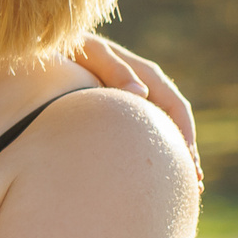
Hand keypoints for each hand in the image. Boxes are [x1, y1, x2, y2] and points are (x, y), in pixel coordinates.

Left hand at [74, 34, 199, 181]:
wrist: (44, 48)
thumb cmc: (67, 48)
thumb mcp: (89, 53)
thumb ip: (112, 70)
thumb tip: (141, 94)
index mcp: (143, 73)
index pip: (174, 106)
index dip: (184, 135)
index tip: (188, 163)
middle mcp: (143, 87)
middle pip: (173, 124)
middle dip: (185, 155)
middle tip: (194, 187)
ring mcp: (130, 100)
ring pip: (158, 132)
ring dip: (170, 159)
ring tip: (180, 189)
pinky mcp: (116, 112)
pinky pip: (138, 134)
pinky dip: (147, 154)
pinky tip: (146, 176)